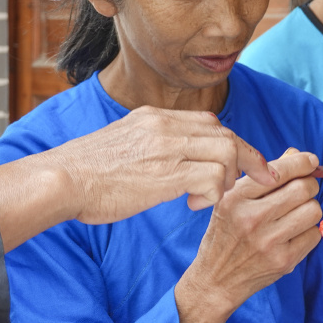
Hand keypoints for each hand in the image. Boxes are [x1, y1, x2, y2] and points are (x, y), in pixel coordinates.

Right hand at [50, 106, 276, 224]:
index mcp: (152, 117)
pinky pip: (213, 176)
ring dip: (230, 178)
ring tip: (214, 197)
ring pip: (227, 150)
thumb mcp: (118, 144)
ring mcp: (167, 147)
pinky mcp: (167, 173)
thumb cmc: (84, 172)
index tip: (242, 163)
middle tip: (260, 179)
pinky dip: (215, 192)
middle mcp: (164, 125)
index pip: (208, 121)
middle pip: (225, 133)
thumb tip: (161, 160)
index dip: (231, 142)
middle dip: (249, 158)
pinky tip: (195, 205)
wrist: (61, 179)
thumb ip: (146, 145)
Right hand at [174, 149, 322, 322]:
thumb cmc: (225, 235)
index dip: (303, 162)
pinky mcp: (283, 261)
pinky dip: (308, 232)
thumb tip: (296, 156)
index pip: (279, 171)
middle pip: (303, 189)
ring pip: (313, 211)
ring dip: (310, 209)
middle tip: (304, 190)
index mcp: (235, 198)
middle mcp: (251, 218)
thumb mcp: (231, 201)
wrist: (216, 279)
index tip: (311, 161)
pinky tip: (292, 235)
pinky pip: (314, 235)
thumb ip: (261, 177)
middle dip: (309, 186)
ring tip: (295, 214)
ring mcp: (268, 242)